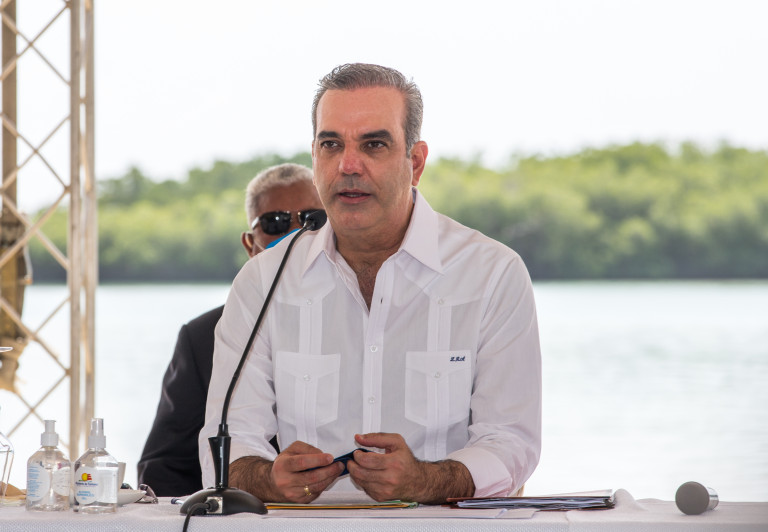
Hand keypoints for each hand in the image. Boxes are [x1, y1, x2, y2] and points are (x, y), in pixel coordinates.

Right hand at [230, 441, 343, 502]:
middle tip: (338, 464)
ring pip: (316, 486)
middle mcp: (286, 481)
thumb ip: (307, 448)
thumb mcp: (292, 449)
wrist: (273, 482)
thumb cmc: (284, 464)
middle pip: (311, 477)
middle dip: (328, 470)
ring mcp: (292, 493)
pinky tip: (329, 478)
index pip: (302, 463)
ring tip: (337, 470)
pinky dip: (325, 485)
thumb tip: (321, 454)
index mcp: (283, 466)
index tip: (330, 457)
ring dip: (330, 478)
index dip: (318, 460)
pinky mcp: (299, 501)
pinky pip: (316, 493)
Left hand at [347, 433, 473, 503]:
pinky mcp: (381, 497)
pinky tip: (366, 475)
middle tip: (353, 460)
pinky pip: (364, 489)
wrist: (417, 480)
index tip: (357, 452)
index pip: (367, 460)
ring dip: (355, 473)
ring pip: (360, 481)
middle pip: (361, 472)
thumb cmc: (406, 461)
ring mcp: (385, 489)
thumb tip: (359, 438)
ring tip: (358, 466)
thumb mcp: (396, 442)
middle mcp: (390, 478)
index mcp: (394, 462)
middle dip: (352, 465)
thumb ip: (376, 437)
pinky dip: (362, 481)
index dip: (358, 455)